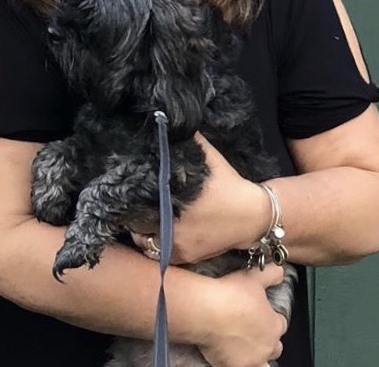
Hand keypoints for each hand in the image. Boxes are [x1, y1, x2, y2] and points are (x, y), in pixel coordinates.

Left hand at [131, 135, 268, 263]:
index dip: (127, 198)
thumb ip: (186, 140)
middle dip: (131, 215)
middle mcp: (173, 228)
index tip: (124, 191)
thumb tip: (166, 119)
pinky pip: (158, 253)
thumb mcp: (207, 156)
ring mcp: (179, 247)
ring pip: (145, 242)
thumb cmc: (227, 184)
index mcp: (173, 202)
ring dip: (141, 231)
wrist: (253, 216)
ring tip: (139, 218)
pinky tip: (155, 231)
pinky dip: (153, 243)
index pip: (134, 205)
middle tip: (129, 203)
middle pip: (136, 225)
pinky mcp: (186, 258)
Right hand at [198, 265, 287, 366]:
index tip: (260, 313)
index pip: (280, 323)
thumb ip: (270, 275)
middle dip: (267, 340)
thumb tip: (279, 271)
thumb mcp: (253, 278)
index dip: (270, 318)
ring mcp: (252, 359)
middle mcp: (267, 345)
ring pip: (264, 365)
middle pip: (275, 347)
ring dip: (258, 358)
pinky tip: (230, 356)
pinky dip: (238, 363)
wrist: (206, 311)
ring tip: (246, 351)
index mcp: (274, 324)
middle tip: (251, 331)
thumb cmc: (229, 295)